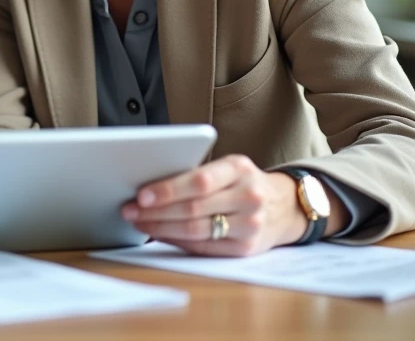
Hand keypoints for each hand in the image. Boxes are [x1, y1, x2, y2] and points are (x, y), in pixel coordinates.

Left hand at [120, 154, 308, 256]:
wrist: (284, 206)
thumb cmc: (243, 182)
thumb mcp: (229, 167)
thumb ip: (198, 174)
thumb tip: (150, 188)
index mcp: (240, 168)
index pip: (200, 181)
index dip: (168, 189)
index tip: (141, 194)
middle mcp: (248, 196)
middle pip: (193, 208)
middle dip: (155, 211)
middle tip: (129, 210)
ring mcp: (250, 225)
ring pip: (196, 230)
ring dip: (161, 228)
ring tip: (138, 222)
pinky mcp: (246, 248)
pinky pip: (204, 246)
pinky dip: (177, 241)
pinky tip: (159, 234)